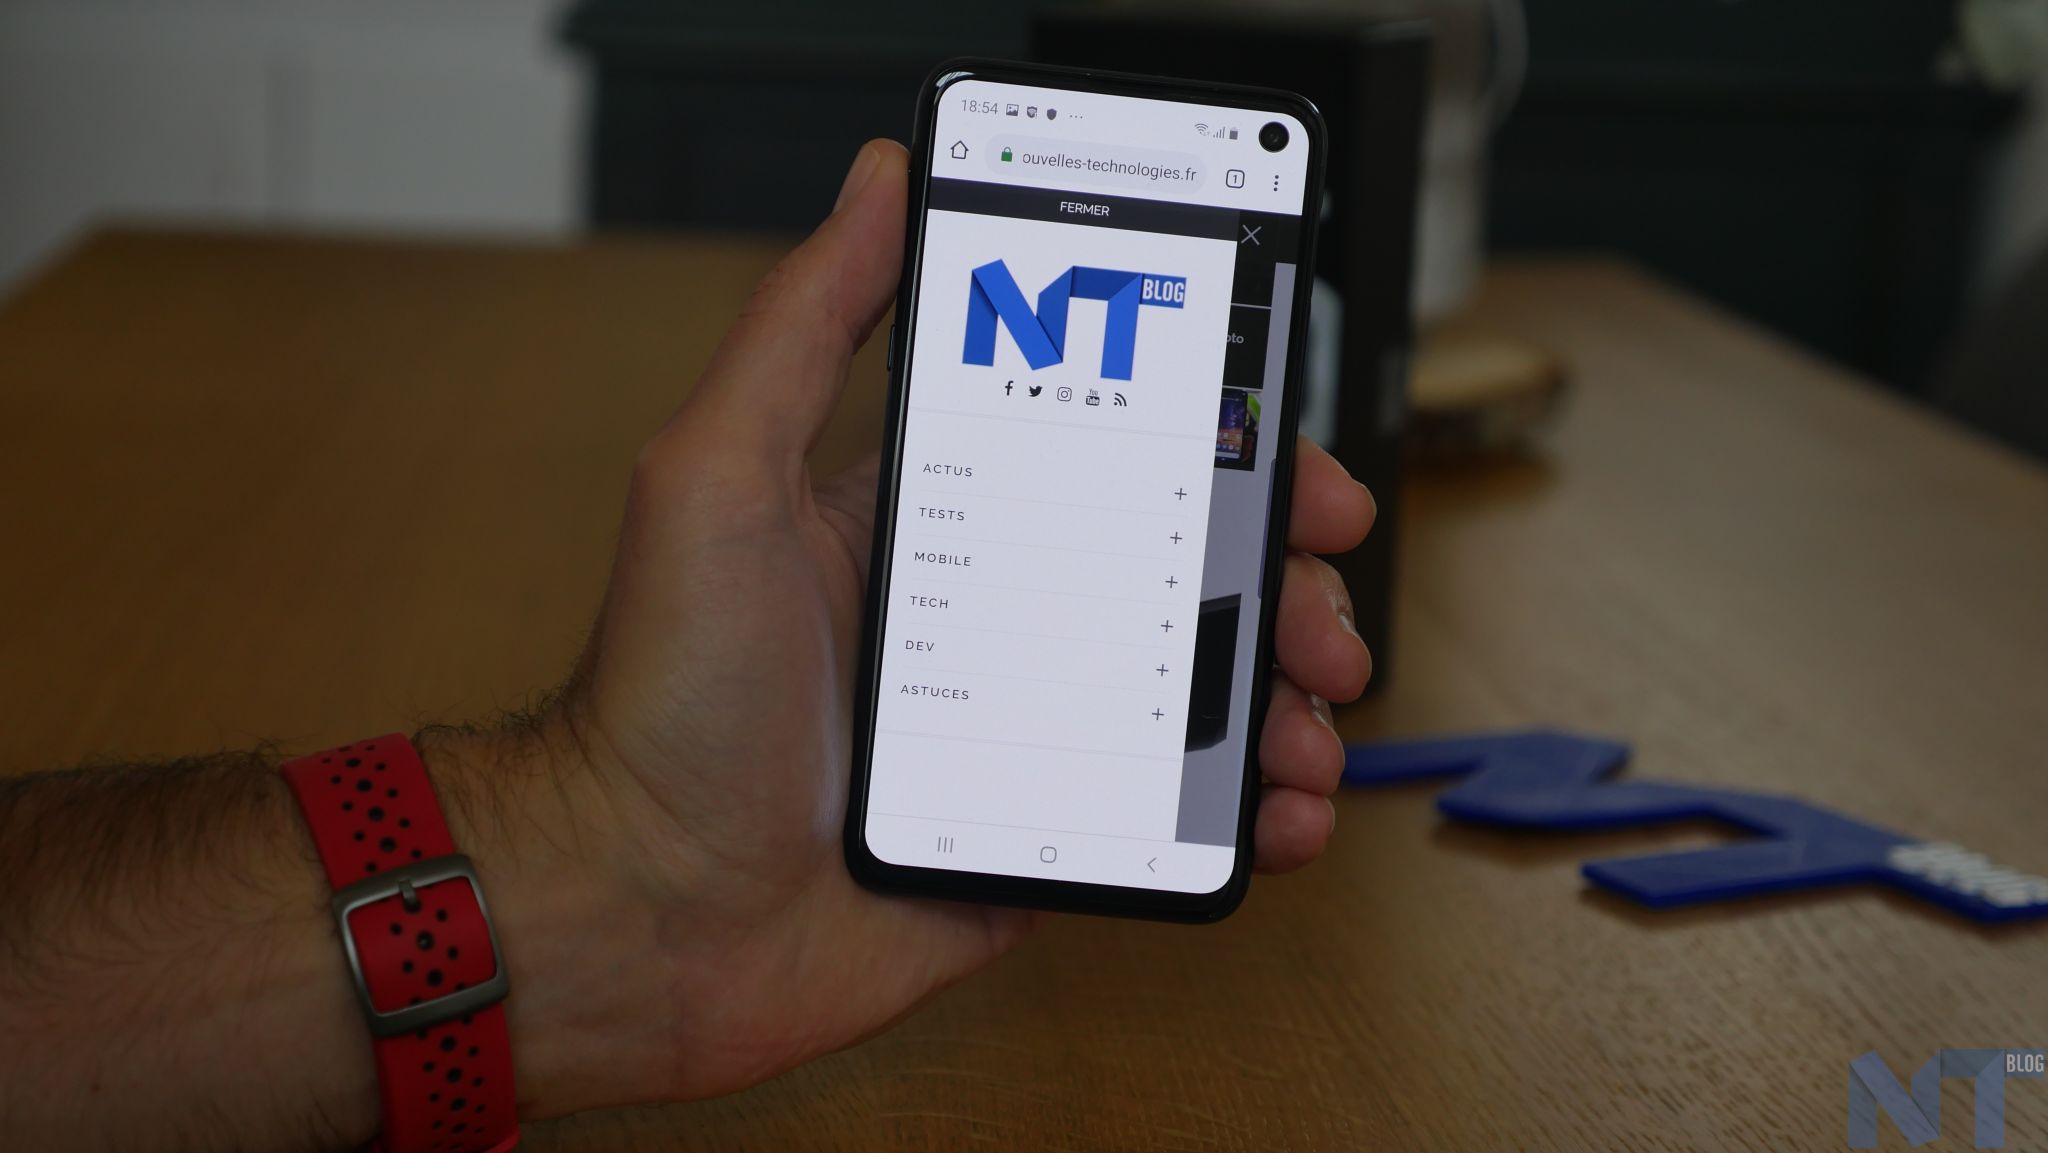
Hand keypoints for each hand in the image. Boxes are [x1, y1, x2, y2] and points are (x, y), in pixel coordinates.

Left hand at [463, 140, 1375, 1116]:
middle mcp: (987, 626)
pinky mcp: (1030, 839)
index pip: (1110, 462)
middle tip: (1323, 615)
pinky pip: (1165, 819)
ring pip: (1191, 701)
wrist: (635, 916)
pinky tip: (1281, 817)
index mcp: (936, 529)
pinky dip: (1243, 818)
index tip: (1292, 465)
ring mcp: (1017, 739)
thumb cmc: (659, 699)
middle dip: (1278, 586)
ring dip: (1283, 703)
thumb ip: (803, 326)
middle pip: (1179, 580)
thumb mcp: (717, 477)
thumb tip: (879, 181)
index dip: (1219, 456)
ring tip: (1313, 728)